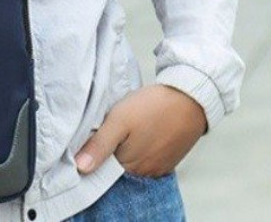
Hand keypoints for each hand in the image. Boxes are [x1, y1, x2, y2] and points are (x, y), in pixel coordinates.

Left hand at [74, 84, 206, 177]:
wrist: (189, 98)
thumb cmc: (153, 106)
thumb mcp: (119, 119)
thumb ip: (100, 144)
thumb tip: (81, 168)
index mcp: (128, 166)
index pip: (102, 168)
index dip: (94, 153)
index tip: (91, 137)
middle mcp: (143, 173)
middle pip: (117, 165)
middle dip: (109, 151)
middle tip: (111, 127)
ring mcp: (157, 168)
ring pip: (132, 162)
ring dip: (126, 149)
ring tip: (127, 128)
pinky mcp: (168, 160)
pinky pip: (147, 158)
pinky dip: (141, 148)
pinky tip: (141, 132)